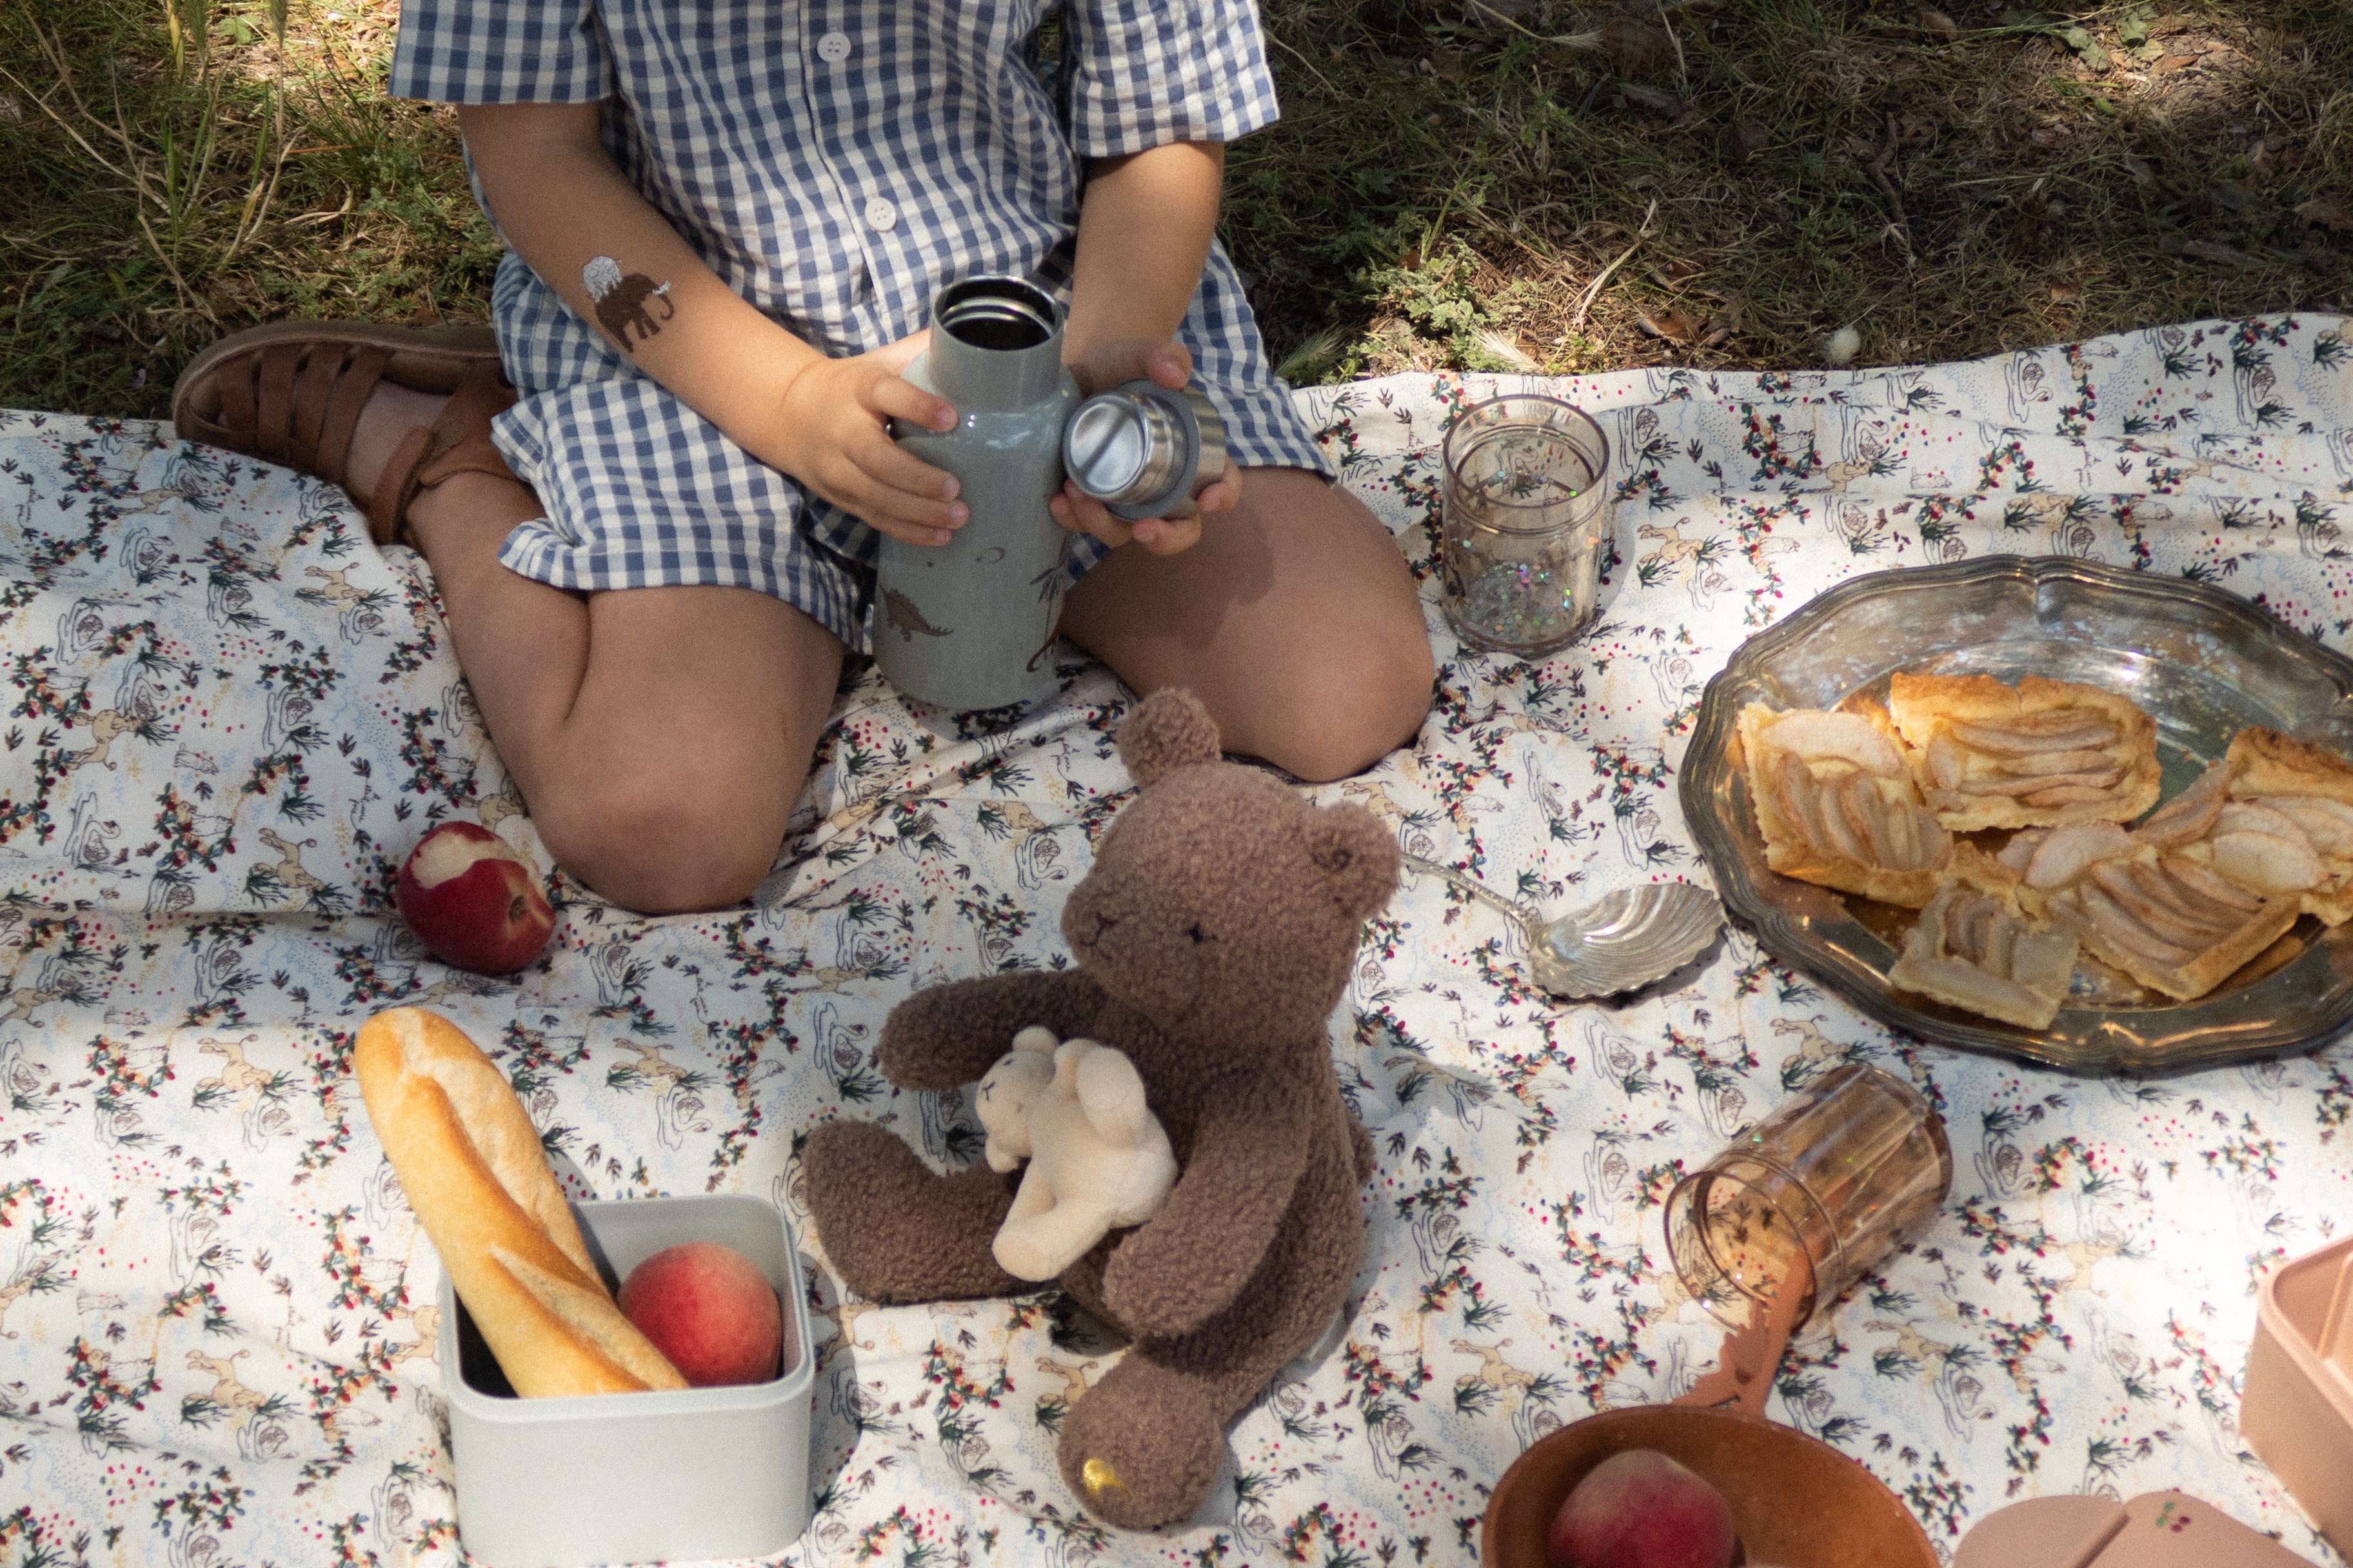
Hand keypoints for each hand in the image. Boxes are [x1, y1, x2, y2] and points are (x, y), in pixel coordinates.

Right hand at [760, 331, 968, 546]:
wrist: (789, 414)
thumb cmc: (851, 387)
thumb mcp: (878, 361)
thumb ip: (919, 352)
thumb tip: (970, 340)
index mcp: (858, 388)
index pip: (885, 394)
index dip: (917, 405)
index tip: (952, 416)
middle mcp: (843, 430)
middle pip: (876, 459)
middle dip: (917, 478)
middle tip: (956, 488)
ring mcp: (837, 469)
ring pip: (875, 496)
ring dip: (918, 512)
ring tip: (958, 517)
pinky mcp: (841, 496)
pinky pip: (874, 518)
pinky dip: (907, 531)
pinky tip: (940, 537)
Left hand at [1051, 337, 1238, 555]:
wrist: (1074, 372)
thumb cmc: (1119, 366)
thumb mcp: (1139, 354)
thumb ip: (1162, 355)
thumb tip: (1175, 374)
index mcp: (1191, 453)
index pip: (1221, 482)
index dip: (1223, 496)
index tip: (1208, 501)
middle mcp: (1163, 483)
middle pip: (1180, 527)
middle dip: (1167, 538)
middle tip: (1144, 530)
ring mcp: (1127, 495)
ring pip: (1126, 532)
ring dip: (1103, 524)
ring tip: (1077, 493)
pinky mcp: (1093, 498)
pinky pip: (1087, 522)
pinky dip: (1073, 518)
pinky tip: (1059, 501)